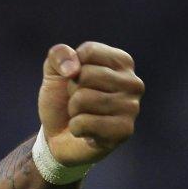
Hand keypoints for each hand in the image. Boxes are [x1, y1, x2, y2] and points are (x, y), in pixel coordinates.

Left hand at [37, 42, 143, 166]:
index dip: (70, 67)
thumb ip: (58, 55)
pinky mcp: (124, 130)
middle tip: (78, 102)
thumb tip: (74, 69)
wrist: (58, 136)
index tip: (75, 80)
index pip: (89, 51)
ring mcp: (132, 107)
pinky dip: (75, 127)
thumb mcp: (54, 72)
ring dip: (73, 110)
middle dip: (71, 90)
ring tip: (82, 115)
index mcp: (122, 62)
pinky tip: (86, 132)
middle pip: (86, 75)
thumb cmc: (62, 100)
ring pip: (83, 99)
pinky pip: (83, 122)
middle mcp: (133, 83)